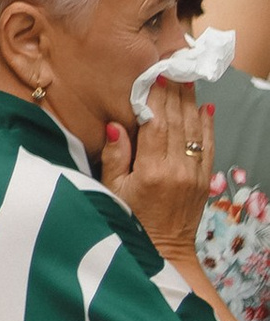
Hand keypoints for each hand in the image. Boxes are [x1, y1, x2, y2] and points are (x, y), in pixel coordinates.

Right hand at [107, 77, 214, 274]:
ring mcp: (194, 175)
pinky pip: (207, 147)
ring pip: (194, 130)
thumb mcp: (112, 192)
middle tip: (172, 68)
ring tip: (187, 80)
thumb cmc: (131, 222)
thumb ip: (115, 157)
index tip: (154, 76)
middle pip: (176, 122)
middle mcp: (177, 170)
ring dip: (190, 103)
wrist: (164, 253)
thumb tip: (116, 126)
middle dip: (174, 94)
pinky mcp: (204, 181)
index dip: (155, 98)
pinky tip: (205, 107)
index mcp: (151, 171)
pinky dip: (207, 125)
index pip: (155, 124)